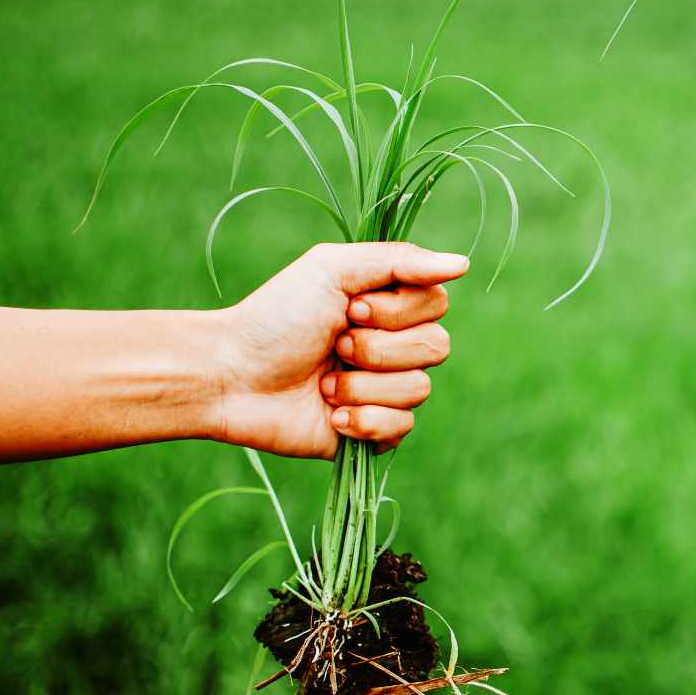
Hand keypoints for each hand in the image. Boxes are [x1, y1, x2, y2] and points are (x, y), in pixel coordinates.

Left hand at [214, 243, 467, 458]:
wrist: (232, 377)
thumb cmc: (276, 318)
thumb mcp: (332, 269)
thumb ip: (400, 261)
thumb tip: (463, 263)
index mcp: (388, 307)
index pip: (437, 305)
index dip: (397, 311)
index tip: (350, 308)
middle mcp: (393, 348)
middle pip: (436, 348)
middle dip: (377, 348)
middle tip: (334, 345)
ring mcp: (384, 391)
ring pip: (419, 390)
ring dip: (362, 385)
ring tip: (324, 384)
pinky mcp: (373, 433)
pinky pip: (401, 428)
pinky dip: (363, 421)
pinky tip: (330, 415)